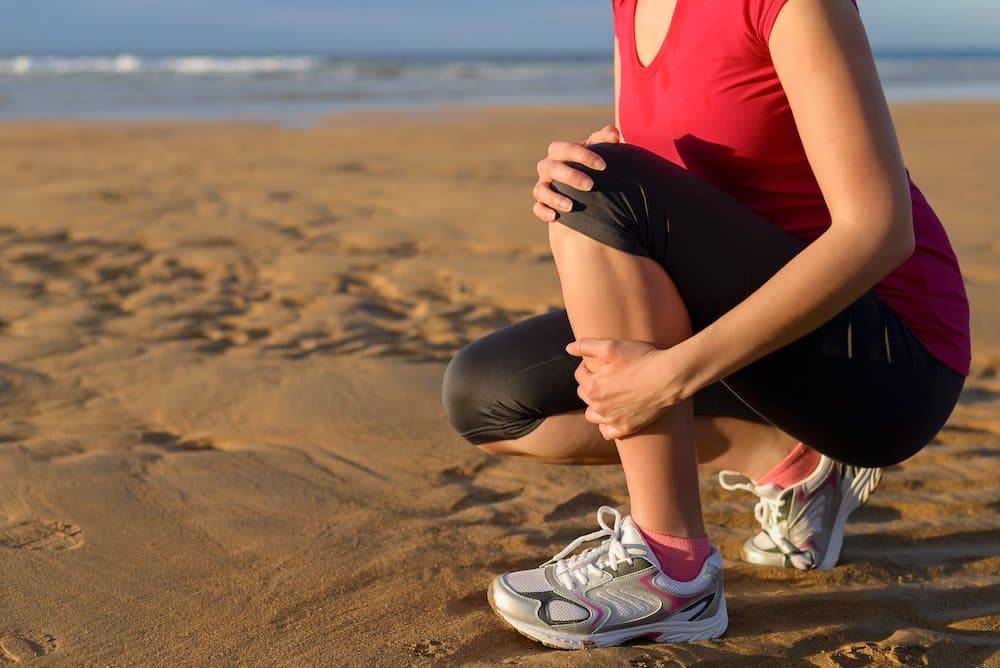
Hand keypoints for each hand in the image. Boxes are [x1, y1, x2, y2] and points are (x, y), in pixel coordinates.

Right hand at [532, 125, 620, 222]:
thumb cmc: (590, 164)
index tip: (603, 166)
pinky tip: (555, 217)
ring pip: (541, 190)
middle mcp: (547, 168)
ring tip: (571, 206)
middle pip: (552, 168)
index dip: (584, 156)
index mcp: (559, 152)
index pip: (568, 150)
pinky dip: (544, 212)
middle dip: (570, 176)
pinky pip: (537, 208)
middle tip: (590, 185)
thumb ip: (605, 139)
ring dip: (554, 197)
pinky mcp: (542, 204)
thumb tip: (614, 134)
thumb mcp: (598, 150)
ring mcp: (543, 186)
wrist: (581, 185)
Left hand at [567, 338, 684, 440]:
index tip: (603, 362)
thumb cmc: (641, 359)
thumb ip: (586, 345)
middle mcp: (598, 406)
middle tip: (609, 376)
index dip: (589, 366)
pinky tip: (614, 415)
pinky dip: (607, 425)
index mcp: (592, 386)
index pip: (580, 374)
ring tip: (609, 396)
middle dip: (592, 384)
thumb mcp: (611, 346)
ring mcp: (612, 420)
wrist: (669, 377)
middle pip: (584, 394)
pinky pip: (607, 432)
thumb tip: (568, 348)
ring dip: (596, 406)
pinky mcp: (626, 428)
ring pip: (592, 415)